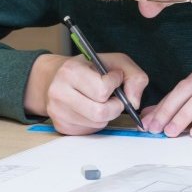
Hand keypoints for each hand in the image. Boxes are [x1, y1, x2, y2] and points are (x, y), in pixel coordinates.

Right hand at [32, 52, 149, 135]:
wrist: (58, 76)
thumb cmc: (91, 68)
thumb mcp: (116, 62)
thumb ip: (134, 77)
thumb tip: (134, 103)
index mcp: (71, 71)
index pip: (102, 90)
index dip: (115, 85)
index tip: (113, 78)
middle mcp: (59, 92)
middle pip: (100, 112)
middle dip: (115, 106)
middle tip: (114, 97)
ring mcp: (57, 111)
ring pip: (97, 123)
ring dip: (107, 115)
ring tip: (101, 101)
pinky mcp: (61, 126)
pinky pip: (89, 130)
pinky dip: (97, 122)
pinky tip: (91, 109)